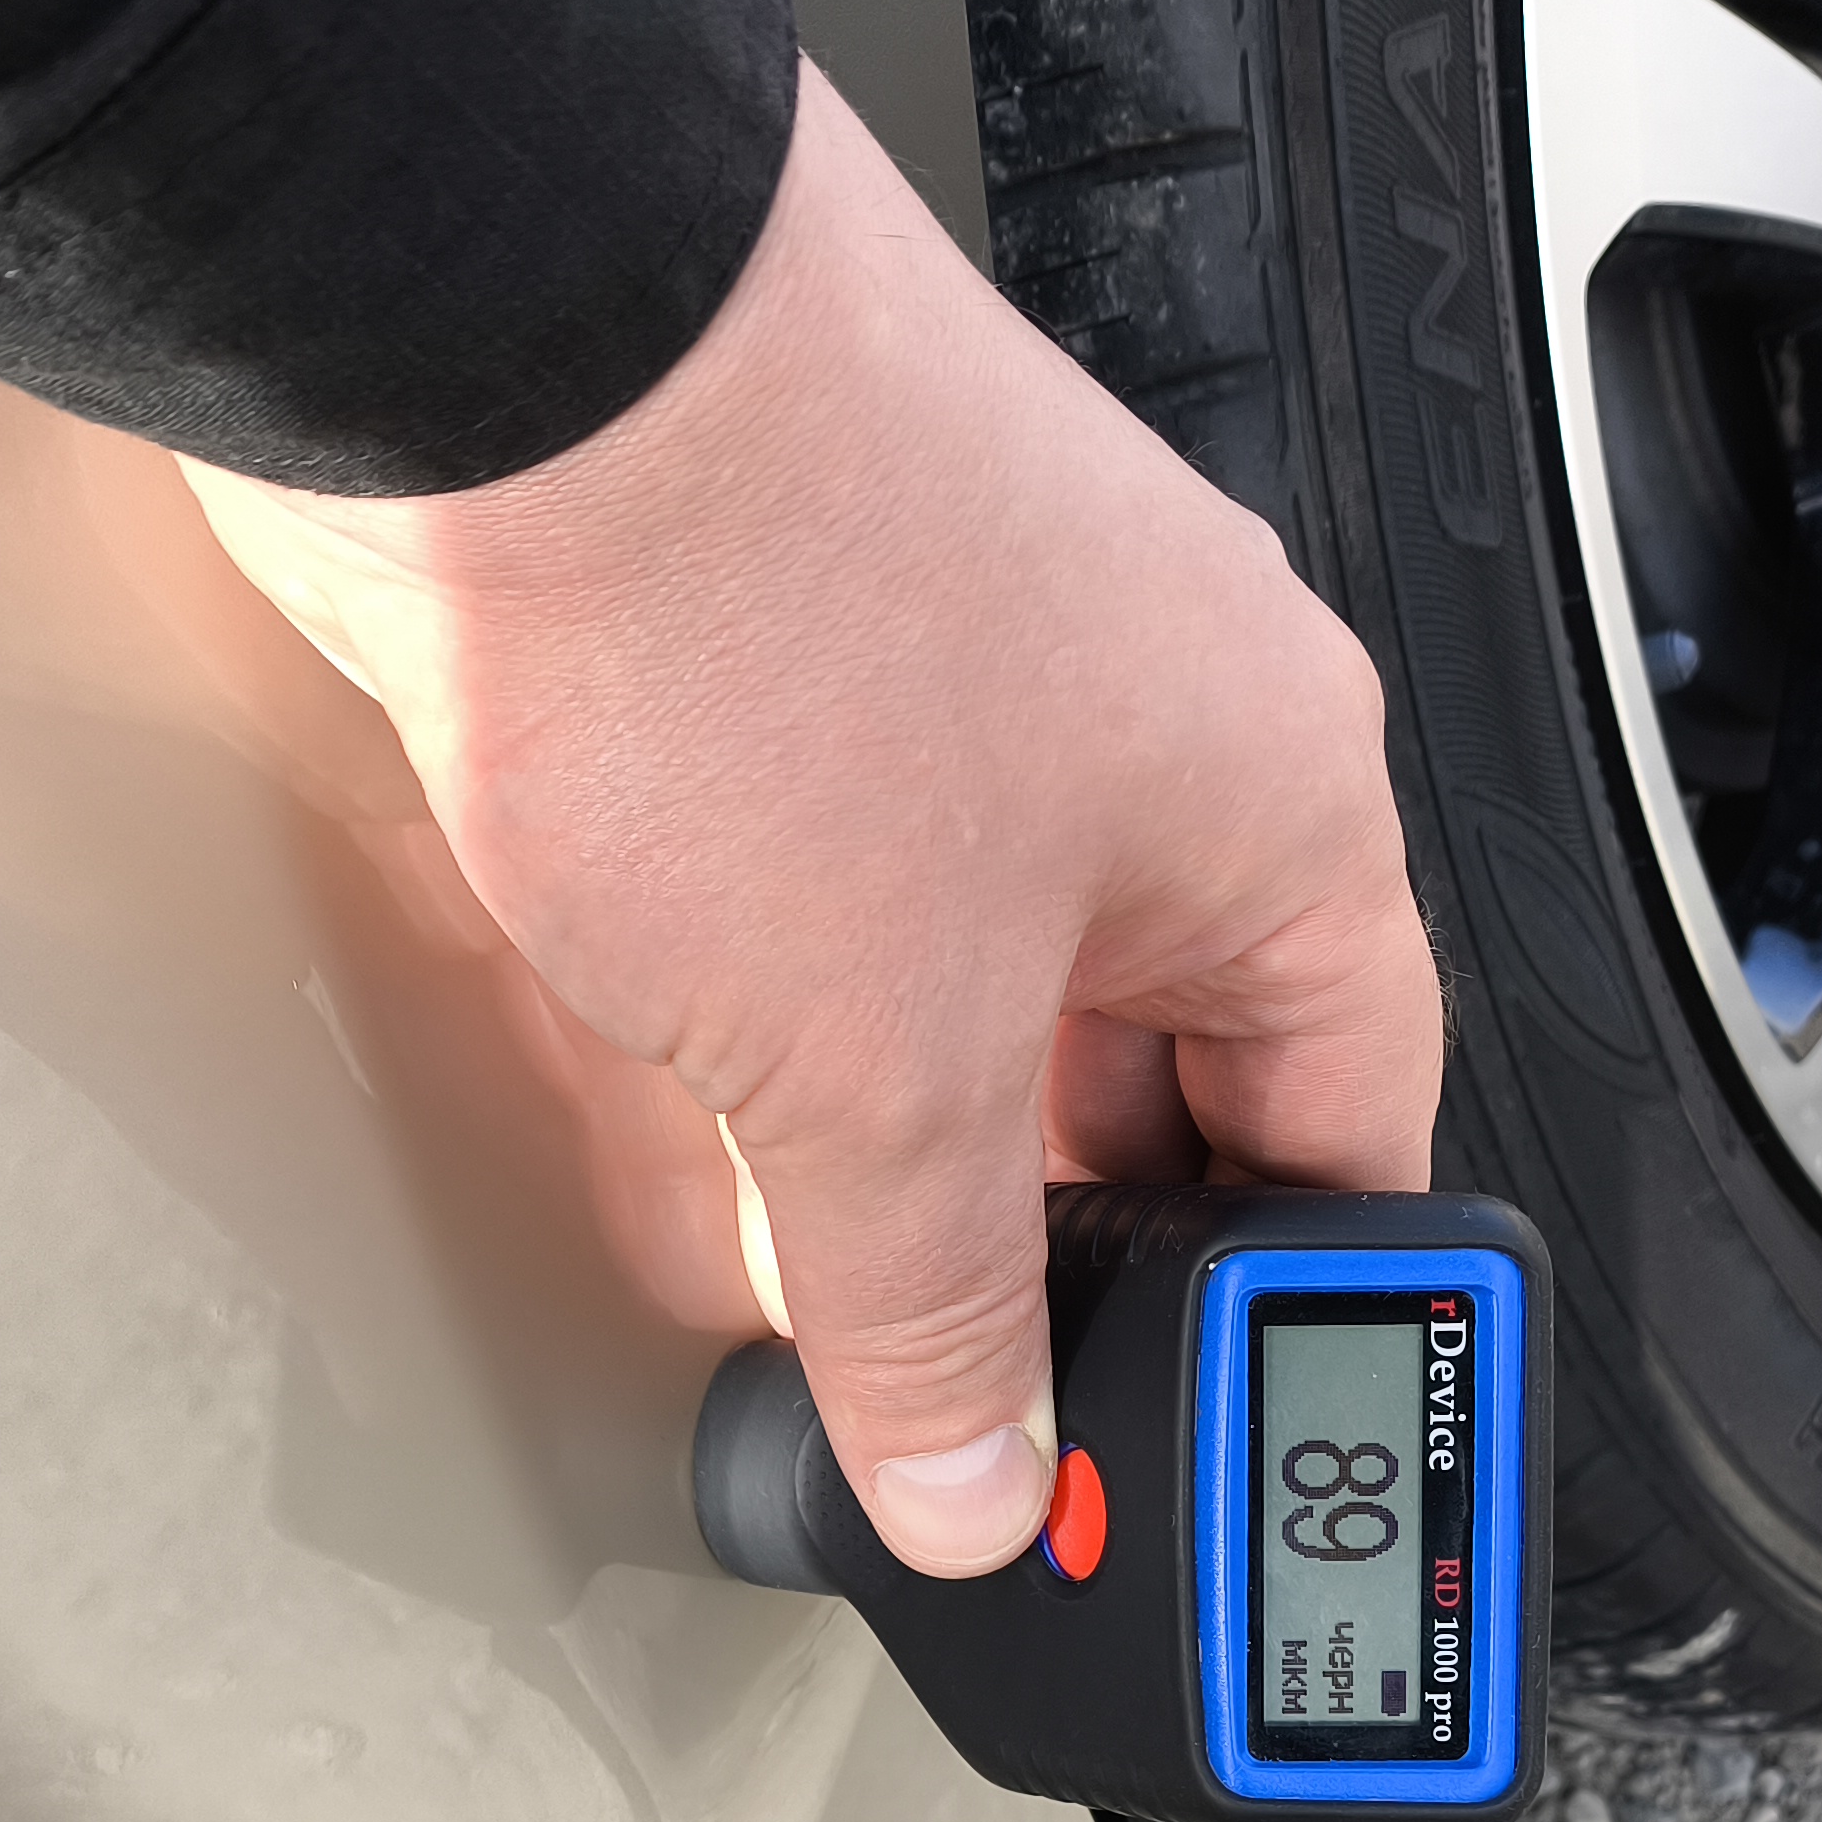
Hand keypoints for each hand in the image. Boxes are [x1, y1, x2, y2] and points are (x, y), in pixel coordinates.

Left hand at [188, 64, 1444, 1574]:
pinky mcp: (738, 694)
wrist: (479, 350)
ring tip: (811, 1350)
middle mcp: (1129, 733)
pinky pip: (767, 945)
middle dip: (1030, 1259)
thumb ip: (935, 1312)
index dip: (1265, 1307)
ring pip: (932, 1015)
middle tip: (966, 1422)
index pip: (1342, 1119)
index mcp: (1274, 802)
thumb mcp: (884, 1075)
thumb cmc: (758, 606)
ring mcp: (925, 702)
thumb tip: (976, 1471)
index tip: (1176, 1439)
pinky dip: (726, 1082)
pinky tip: (666, 1202)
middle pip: (1127, 1079)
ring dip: (861, 1188)